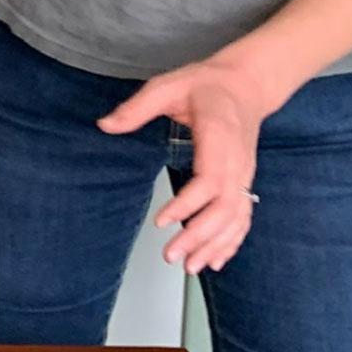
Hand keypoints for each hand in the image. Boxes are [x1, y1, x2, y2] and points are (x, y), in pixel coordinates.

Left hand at [99, 57, 272, 274]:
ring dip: (214, 245)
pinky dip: (231, 242)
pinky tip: (215, 261)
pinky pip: (243, 217)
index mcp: (220, 136)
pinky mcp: (244, 182)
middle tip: (171, 255)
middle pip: (225, 207)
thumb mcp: (167, 85)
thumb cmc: (206, 84)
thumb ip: (137, 107)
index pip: (210, 179)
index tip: (162, 221)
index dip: (188, 204)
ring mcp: (245, 175)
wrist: (246, 85)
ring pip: (236, 218)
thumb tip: (105, 125)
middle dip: (199, 235)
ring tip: (189, 267)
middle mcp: (238, 161)